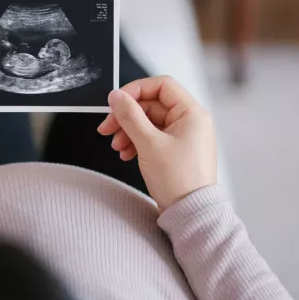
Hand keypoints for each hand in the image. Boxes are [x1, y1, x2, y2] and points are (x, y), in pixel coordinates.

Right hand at [97, 76, 216, 210]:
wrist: (190, 214)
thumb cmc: (178, 181)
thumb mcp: (148, 144)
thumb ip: (130, 116)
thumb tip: (116, 96)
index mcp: (192, 113)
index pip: (161, 85)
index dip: (135, 90)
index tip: (116, 102)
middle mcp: (190, 121)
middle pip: (151, 105)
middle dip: (126, 116)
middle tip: (107, 128)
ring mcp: (183, 136)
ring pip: (148, 122)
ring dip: (128, 131)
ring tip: (116, 147)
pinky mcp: (175, 150)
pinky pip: (152, 136)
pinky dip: (136, 142)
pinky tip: (125, 154)